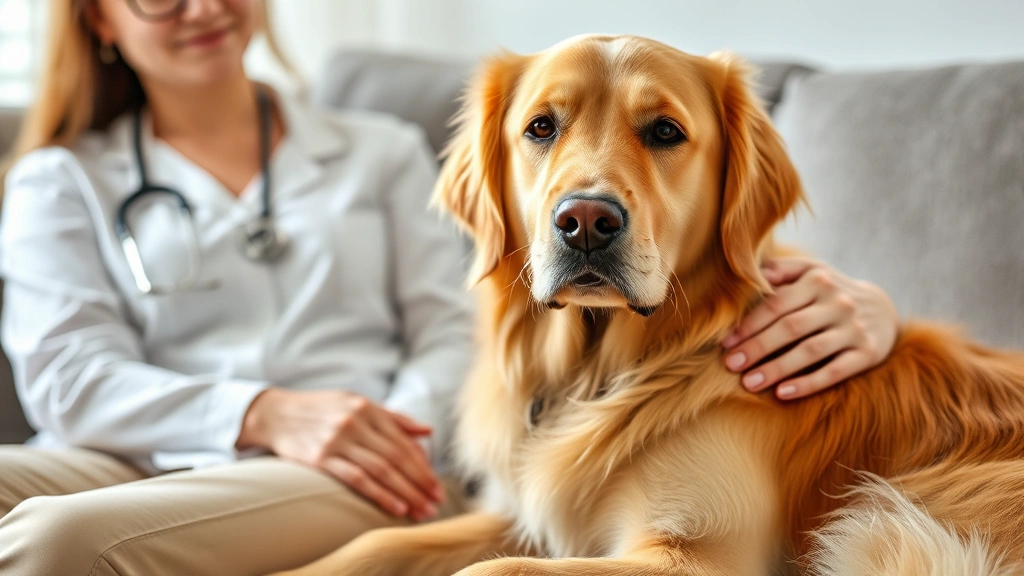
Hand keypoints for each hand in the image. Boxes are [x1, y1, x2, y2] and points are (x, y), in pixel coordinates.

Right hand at [236, 388, 443, 520]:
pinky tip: (396, 507)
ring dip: (405, 492)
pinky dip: (379, 494)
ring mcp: (338, 440)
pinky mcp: (321, 458)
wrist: (276, 413)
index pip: (403, 442)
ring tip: (421, 510)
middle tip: (436, 502)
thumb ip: (393, 418)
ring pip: (381, 470)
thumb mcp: (357, 403)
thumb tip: (427, 430)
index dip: (423, 466)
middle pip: (397, 457)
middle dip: (420, 482)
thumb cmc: (322, 409)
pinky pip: (357, 479)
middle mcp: (356, 423)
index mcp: (368, 409)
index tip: (436, 486)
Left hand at [722, 257, 898, 399]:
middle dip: (757, 347)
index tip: (725, 343)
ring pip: (811, 351)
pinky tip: (782, 393)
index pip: (776, 304)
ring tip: (749, 383)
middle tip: (731, 365)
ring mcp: (854, 329)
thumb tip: (745, 272)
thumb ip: (780, 270)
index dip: (748, 324)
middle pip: (790, 328)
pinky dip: (808, 383)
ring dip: (777, 368)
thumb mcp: (810, 271)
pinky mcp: (868, 353)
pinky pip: (835, 371)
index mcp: (818, 280)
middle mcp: (838, 302)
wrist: (882, 308)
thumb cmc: (830, 291)